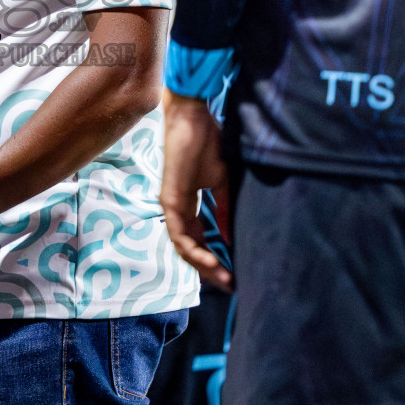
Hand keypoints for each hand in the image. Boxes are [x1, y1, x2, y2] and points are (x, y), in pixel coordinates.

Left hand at [160, 94, 231, 289]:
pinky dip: (196, 251)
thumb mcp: (222, 182)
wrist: (194, 120)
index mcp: (188, 205)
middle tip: (231, 284)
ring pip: (184, 248)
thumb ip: (224, 209)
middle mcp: (176, 209)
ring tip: (225, 278)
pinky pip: (181, 235)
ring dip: (204, 266)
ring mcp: (171, 206)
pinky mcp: (170, 201)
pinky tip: (213, 261)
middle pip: (190, 249)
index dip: (214, 258)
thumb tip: (231, 236)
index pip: (198, 240)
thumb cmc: (208, 143)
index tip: (233, 272)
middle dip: (211, 269)